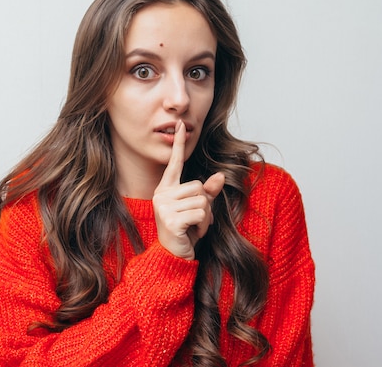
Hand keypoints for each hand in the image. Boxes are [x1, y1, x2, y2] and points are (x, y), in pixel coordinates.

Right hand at [153, 121, 224, 259]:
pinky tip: (192, 233)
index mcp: (165, 189)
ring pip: (202, 199)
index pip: (173, 164)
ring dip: (205, 216)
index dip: (178, 144)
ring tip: (194, 227)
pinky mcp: (171, 218)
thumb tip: (220, 176)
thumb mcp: (198, 209)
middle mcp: (161, 195)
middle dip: (204, 204)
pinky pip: (200, 212)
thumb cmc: (185, 232)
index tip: (181, 124)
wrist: (173, 257)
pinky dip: (203, 224)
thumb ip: (207, 192)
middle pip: (198, 185)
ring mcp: (164, 206)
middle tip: (195, 221)